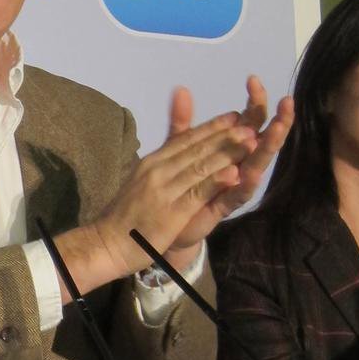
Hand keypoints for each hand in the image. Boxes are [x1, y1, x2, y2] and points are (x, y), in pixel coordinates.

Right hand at [52, 109, 255, 295]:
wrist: (108, 243)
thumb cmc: (127, 214)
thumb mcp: (143, 180)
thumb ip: (164, 161)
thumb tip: (173, 146)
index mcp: (153, 161)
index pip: (186, 139)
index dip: (212, 127)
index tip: (234, 116)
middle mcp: (158, 170)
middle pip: (197, 148)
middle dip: (225, 136)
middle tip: (250, 124)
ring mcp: (164, 190)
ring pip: (200, 166)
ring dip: (227, 153)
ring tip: (250, 141)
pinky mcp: (171, 212)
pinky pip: (197, 193)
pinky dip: (216, 182)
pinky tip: (234, 173)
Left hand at [167, 77, 293, 258]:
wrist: (166, 220)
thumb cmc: (181, 181)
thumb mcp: (178, 148)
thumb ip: (183, 122)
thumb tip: (181, 88)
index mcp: (232, 146)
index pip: (250, 119)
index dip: (254, 101)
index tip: (253, 80)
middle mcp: (239, 163)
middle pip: (262, 139)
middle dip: (277, 121)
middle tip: (287, 102)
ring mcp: (234, 185)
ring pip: (257, 164)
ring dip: (267, 148)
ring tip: (277, 130)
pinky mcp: (224, 205)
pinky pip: (238, 194)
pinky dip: (244, 183)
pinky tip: (251, 172)